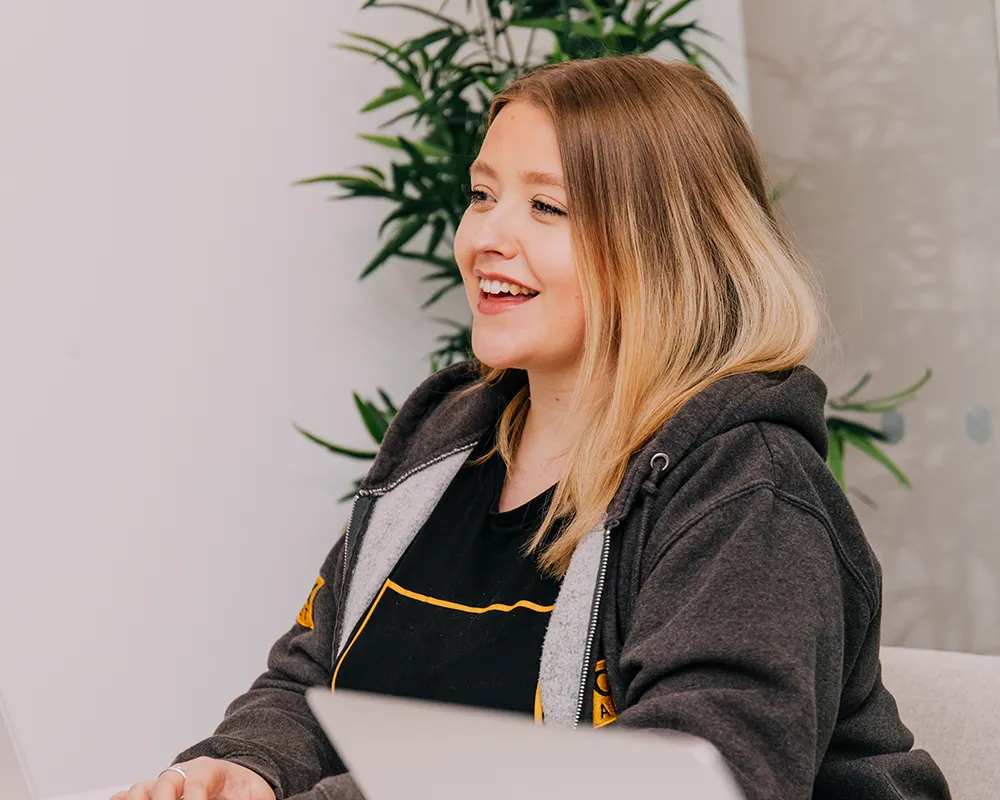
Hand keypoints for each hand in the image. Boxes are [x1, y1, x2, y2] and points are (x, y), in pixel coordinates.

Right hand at [110, 757, 275, 799]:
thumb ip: (251, 798)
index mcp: (211, 769)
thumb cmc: (245, 793)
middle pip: (167, 780)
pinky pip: (128, 796)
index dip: (195, 794)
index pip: (199, 777)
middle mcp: (183, 774)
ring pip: (143, 787)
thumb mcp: (256, 795)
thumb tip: (236, 799)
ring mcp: (165, 786)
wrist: (236, 785)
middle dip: (165, 799)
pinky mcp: (152, 797)